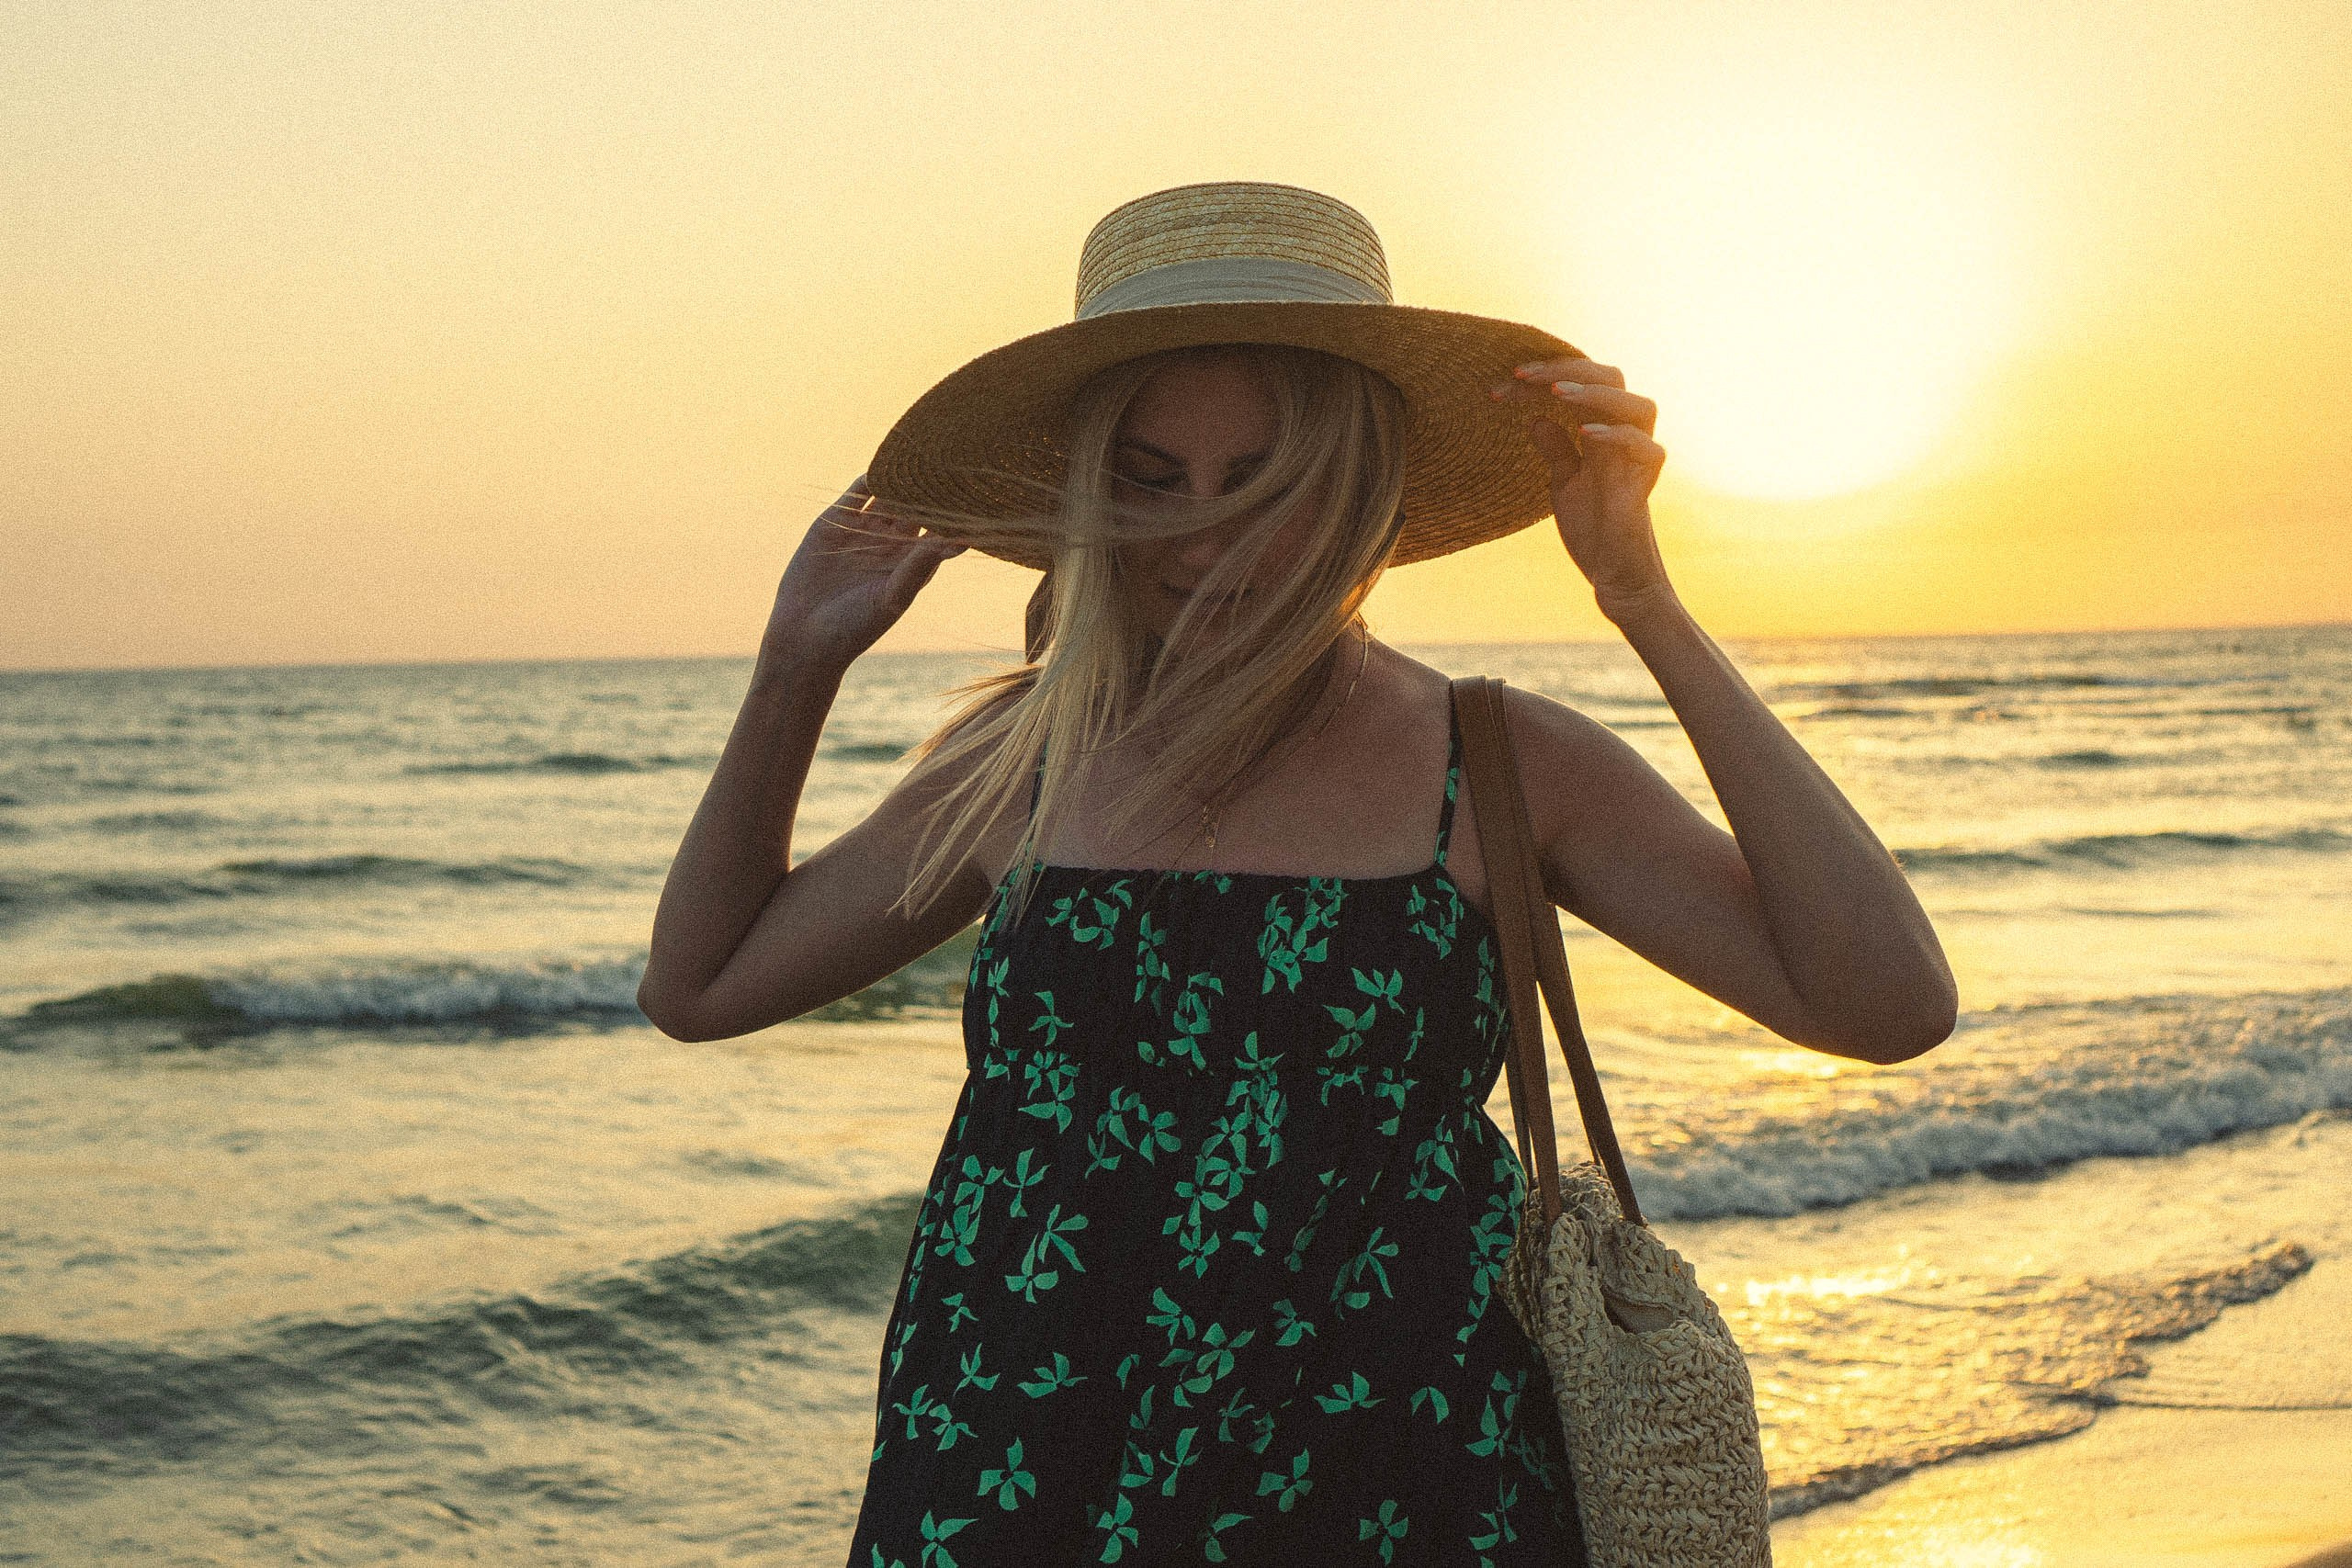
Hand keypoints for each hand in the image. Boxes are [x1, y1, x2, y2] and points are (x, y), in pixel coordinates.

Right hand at [759, 477, 965, 672]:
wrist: (802, 636)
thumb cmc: (855, 627)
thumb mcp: (891, 597)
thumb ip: (918, 567)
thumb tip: (955, 542)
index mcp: (913, 564)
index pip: (940, 530)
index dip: (954, 513)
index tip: (974, 493)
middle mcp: (891, 545)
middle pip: (917, 507)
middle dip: (931, 488)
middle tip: (953, 463)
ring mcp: (864, 531)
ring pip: (888, 496)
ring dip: (901, 478)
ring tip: (921, 455)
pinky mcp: (835, 522)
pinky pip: (856, 494)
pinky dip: (869, 479)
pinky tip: (881, 464)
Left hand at [1488, 357, 1675, 626]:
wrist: (1614, 576)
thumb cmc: (1593, 531)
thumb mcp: (1563, 484)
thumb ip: (1556, 450)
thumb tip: (1536, 418)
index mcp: (1602, 432)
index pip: (1580, 384)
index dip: (1544, 376)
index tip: (1503, 383)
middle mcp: (1624, 438)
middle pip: (1611, 380)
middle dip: (1566, 369)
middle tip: (1521, 374)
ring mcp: (1638, 460)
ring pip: (1638, 406)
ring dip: (1596, 393)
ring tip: (1556, 392)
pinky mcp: (1646, 486)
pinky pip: (1647, 449)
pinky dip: (1617, 436)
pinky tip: (1584, 434)